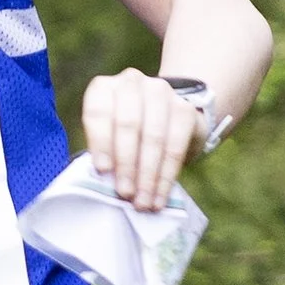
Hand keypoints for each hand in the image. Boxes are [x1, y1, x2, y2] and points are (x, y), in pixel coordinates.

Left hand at [81, 69, 203, 212]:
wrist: (165, 119)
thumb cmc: (125, 136)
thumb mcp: (108, 137)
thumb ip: (103, 154)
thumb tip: (104, 183)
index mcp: (104, 88)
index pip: (99, 112)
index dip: (100, 142)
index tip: (102, 170)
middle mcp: (131, 82)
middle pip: (129, 124)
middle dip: (126, 164)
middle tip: (125, 194)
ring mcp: (161, 91)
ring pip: (154, 137)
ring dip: (148, 175)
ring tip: (143, 202)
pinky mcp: (184, 108)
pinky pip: (176, 146)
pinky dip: (166, 175)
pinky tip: (160, 196)